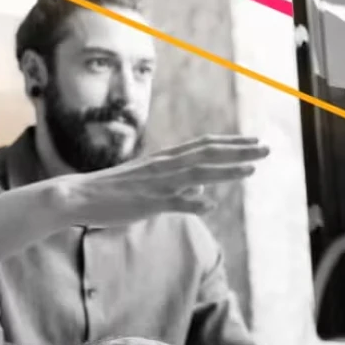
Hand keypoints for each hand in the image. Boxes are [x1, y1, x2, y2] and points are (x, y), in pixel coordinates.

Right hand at [68, 135, 269, 227]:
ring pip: (197, 173)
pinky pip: (174, 202)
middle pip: (207, 154)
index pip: (203, 146)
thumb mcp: (148, 182)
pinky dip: (194, 201)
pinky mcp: (147, 202)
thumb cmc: (114, 191)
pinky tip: (211, 204)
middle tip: (266, 148)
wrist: (79, 195)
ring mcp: (156, 184)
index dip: (230, 143)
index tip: (254, 140)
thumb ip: (178, 185)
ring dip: (226, 171)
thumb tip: (204, 191)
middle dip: (238, 151)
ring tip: (252, 170)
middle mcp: (162, 166)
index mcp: (163, 159)